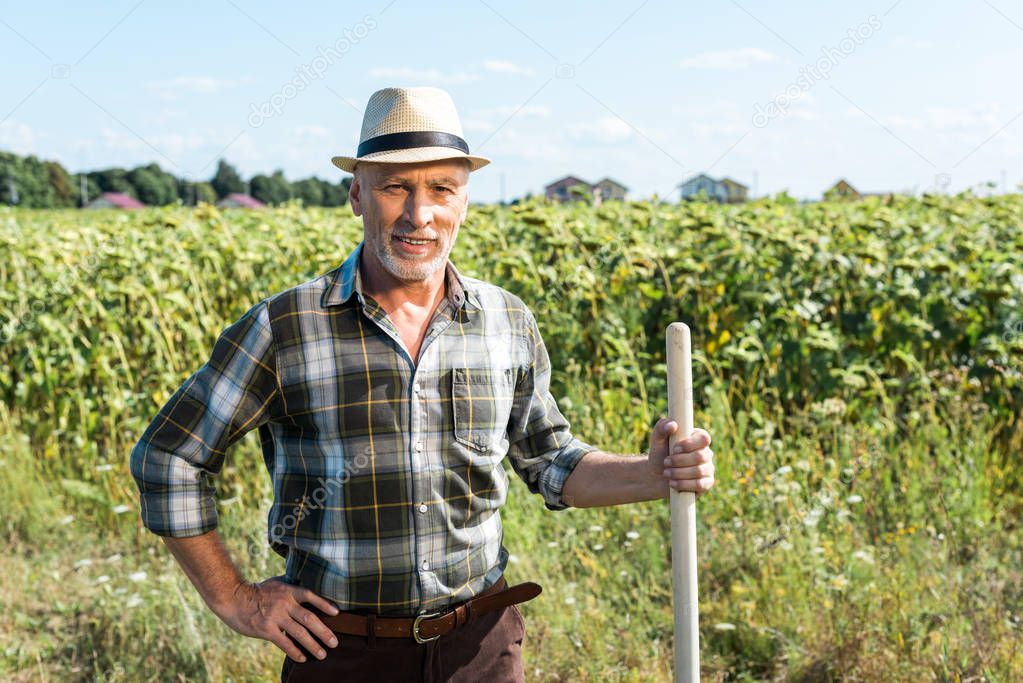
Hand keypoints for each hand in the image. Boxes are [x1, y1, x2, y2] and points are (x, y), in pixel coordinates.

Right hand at [216, 575, 340, 662]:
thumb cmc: (256, 591)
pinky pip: (284, 643)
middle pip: (309, 618)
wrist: (233, 598)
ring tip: (322, 654)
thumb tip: (306, 587)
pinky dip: (294, 651)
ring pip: (299, 633)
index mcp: (288, 591)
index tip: (337, 613)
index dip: (324, 604)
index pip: (310, 596)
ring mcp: (275, 617)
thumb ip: (291, 587)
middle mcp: (284, 603)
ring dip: (313, 645)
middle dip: (324, 631)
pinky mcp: (266, 629)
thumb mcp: (275, 583)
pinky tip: (302, 658)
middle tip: (335, 642)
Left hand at [647, 418, 714, 496]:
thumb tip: (673, 425)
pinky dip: (683, 484)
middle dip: (679, 461)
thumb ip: (662, 427)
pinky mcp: (706, 483)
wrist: (657, 476)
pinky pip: (700, 485)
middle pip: (700, 456)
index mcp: (698, 438)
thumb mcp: (657, 439)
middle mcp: (706, 453)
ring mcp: (708, 468)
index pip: (704, 438)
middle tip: (666, 462)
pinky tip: (672, 483)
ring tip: (666, 473)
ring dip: (678, 473)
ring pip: (698, 471)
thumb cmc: (660, 454)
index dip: (689, 444)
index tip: (674, 449)